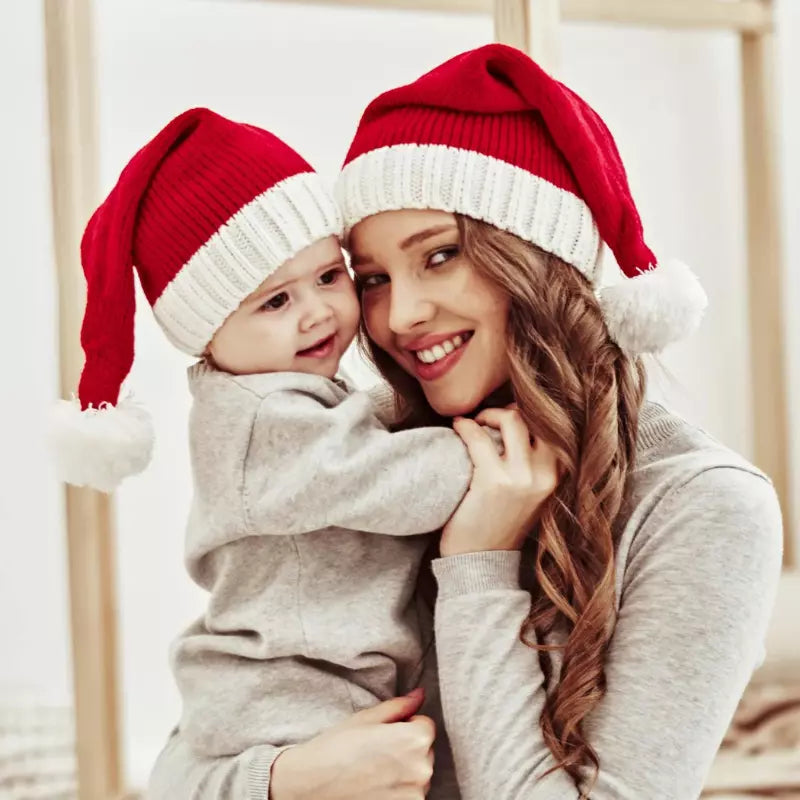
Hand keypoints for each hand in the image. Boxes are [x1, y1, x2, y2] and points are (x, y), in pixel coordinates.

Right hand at [270, 688, 434, 799]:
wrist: (311, 784)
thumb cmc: (337, 748)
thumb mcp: (367, 718)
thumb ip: (400, 706)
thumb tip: (420, 694)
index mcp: (415, 739)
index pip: (425, 726)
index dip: (404, 725)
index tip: (384, 734)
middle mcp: (422, 768)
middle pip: (424, 751)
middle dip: (407, 749)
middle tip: (376, 753)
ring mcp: (415, 795)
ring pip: (417, 775)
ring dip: (403, 772)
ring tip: (372, 771)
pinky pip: (409, 795)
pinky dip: (397, 792)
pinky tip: (374, 787)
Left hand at [440, 406, 558, 556]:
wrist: (480, 563)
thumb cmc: (499, 527)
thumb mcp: (530, 498)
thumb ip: (533, 468)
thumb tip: (517, 428)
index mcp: (555, 479)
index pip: (554, 429)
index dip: (530, 415)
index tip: (507, 417)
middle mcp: (544, 477)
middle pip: (533, 419)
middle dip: (506, 411)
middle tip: (486, 419)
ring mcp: (520, 479)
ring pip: (510, 421)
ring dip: (487, 415)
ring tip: (472, 424)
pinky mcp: (493, 482)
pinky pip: (478, 438)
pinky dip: (465, 427)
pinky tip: (458, 428)